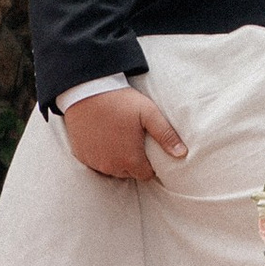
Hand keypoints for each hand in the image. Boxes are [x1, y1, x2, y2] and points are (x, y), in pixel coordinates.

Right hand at [63, 89, 187, 182]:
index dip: (149, 163)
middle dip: (133, 161)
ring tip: (118, 137)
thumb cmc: (120, 101)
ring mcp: (94, 162)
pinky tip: (103, 138)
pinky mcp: (82, 156)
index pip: (146, 175)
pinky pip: (96, 163)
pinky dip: (100, 155)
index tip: (146, 148)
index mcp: (130, 159)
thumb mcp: (148, 113)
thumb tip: (182, 154)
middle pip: (128, 173)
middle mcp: (111, 166)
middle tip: (132, 139)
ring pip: (111, 169)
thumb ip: (166, 135)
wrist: (86, 90)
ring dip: (116, 159)